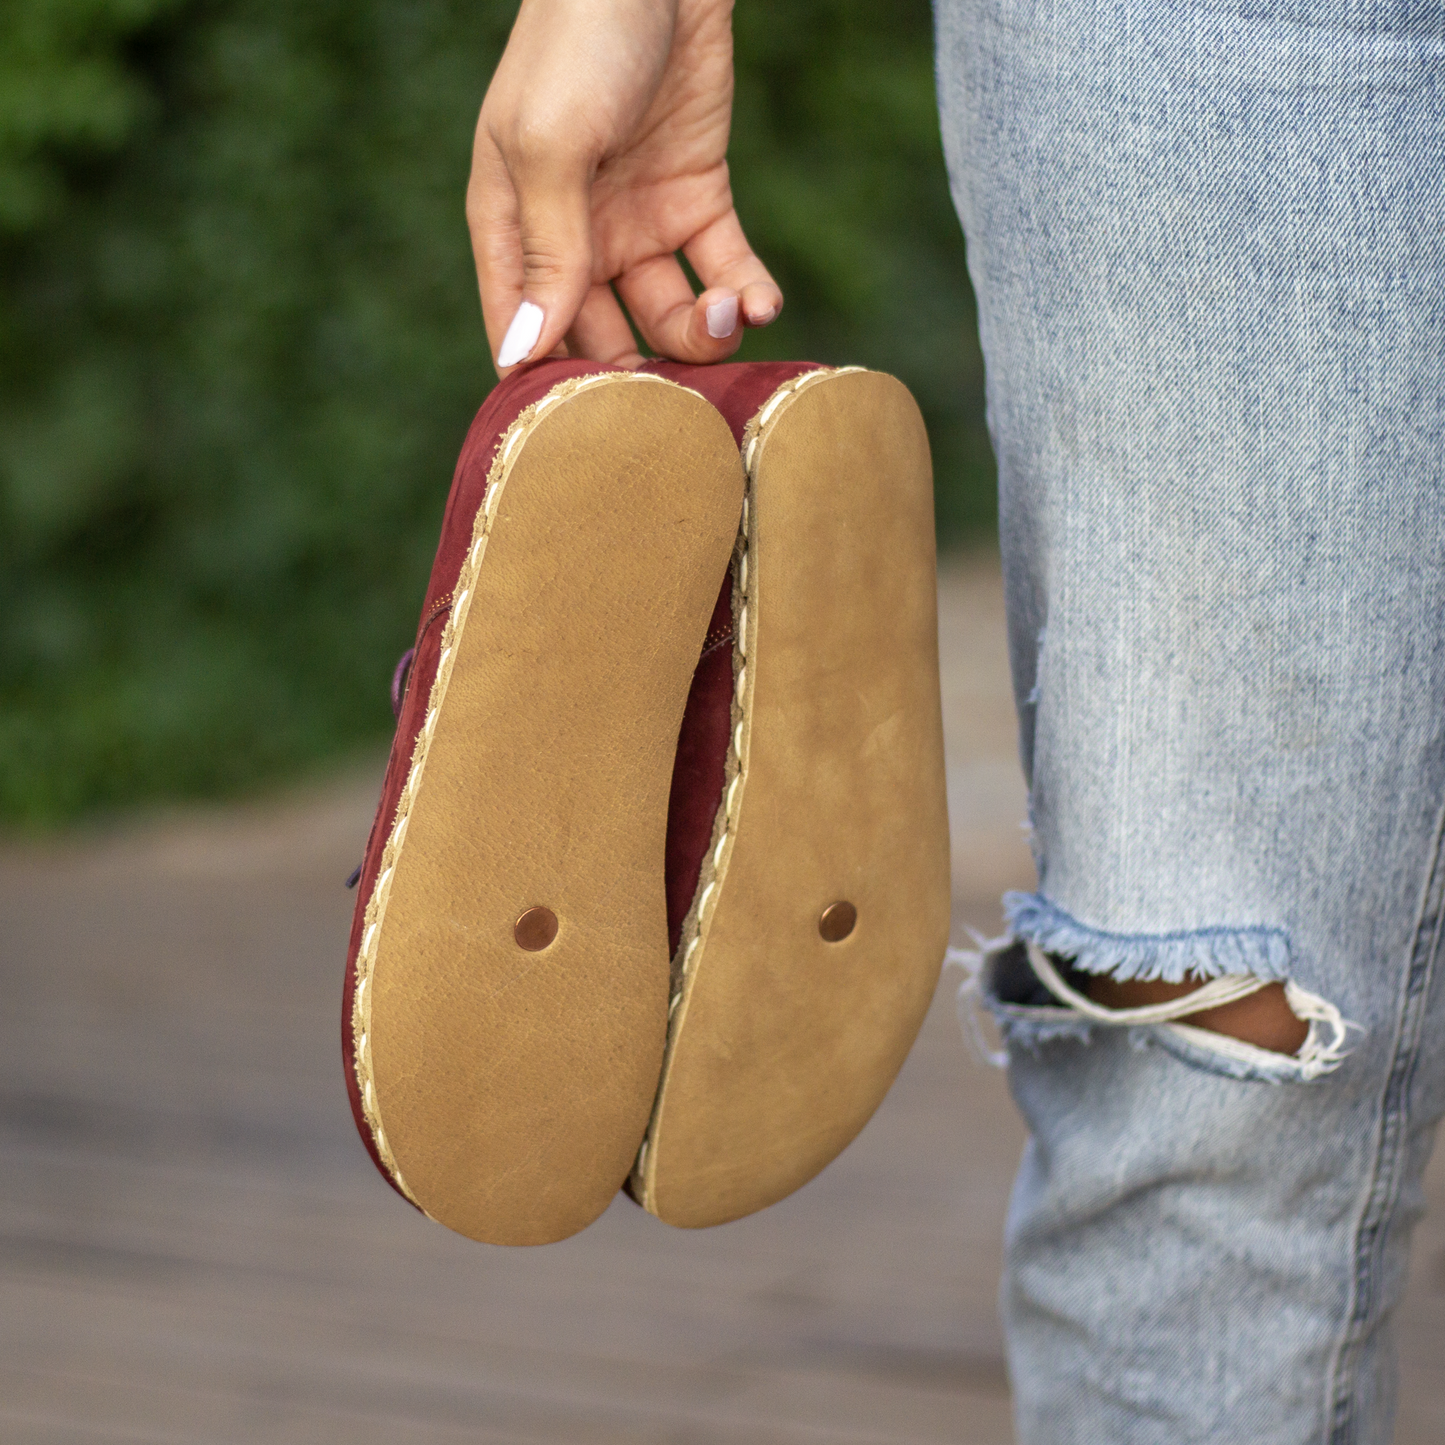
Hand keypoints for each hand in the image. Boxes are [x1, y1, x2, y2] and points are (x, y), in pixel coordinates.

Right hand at [469, 0, 781, 371]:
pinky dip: (747, 295)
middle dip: (640, 375)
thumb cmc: (581, 41)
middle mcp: (572, 239)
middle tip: (679, 394)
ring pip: (667, 316)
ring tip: (727, 315)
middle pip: (600, 342)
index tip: (598, 422)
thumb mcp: (553, 146)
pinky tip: (761, 303)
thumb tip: (522, 353)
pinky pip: (723, 270)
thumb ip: (547, 251)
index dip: (556, 386)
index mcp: (510, 228)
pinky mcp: (697, 202)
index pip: (522, 335)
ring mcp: (637, 224)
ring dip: (701, 333)